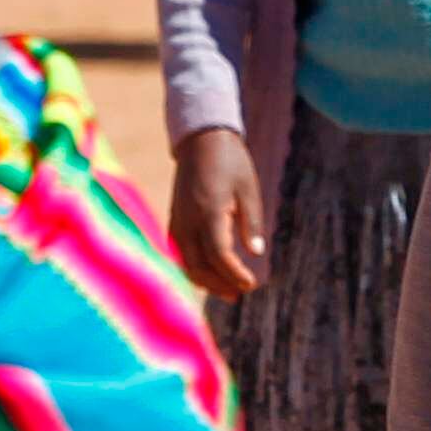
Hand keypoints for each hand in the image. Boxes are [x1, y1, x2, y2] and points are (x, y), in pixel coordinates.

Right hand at [169, 127, 267, 297]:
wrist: (200, 138)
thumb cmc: (230, 161)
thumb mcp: (249, 188)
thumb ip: (251, 222)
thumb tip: (257, 252)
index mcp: (209, 211)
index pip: (219, 254)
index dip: (235, 274)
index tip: (252, 283)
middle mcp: (188, 220)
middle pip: (199, 265)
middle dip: (220, 283)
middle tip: (241, 291)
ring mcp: (178, 220)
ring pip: (186, 262)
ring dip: (205, 280)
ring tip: (227, 290)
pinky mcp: (174, 219)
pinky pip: (179, 252)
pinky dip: (193, 268)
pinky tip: (209, 274)